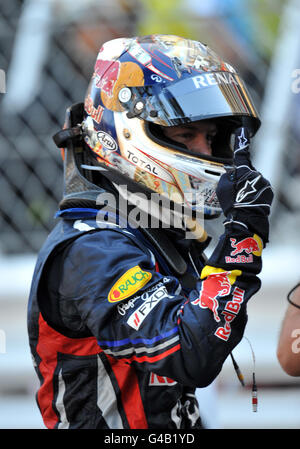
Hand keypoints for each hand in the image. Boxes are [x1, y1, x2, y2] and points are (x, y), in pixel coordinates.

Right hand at [216, 127, 273, 243]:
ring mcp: (264, 183)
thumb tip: (232, 173)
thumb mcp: (222, 188)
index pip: (241, 153)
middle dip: (241, 179)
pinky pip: (259, 188)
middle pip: (246, 172)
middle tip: (234, 193)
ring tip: (241, 200)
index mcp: (244, 171)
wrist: (247, 220)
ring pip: (253, 181)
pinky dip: (254, 193)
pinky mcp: (269, 191)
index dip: (241, 141)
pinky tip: (248, 202)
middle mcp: (256, 174)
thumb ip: (227, 176)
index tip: (242, 130)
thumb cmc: (233, 205)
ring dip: (247, 188)